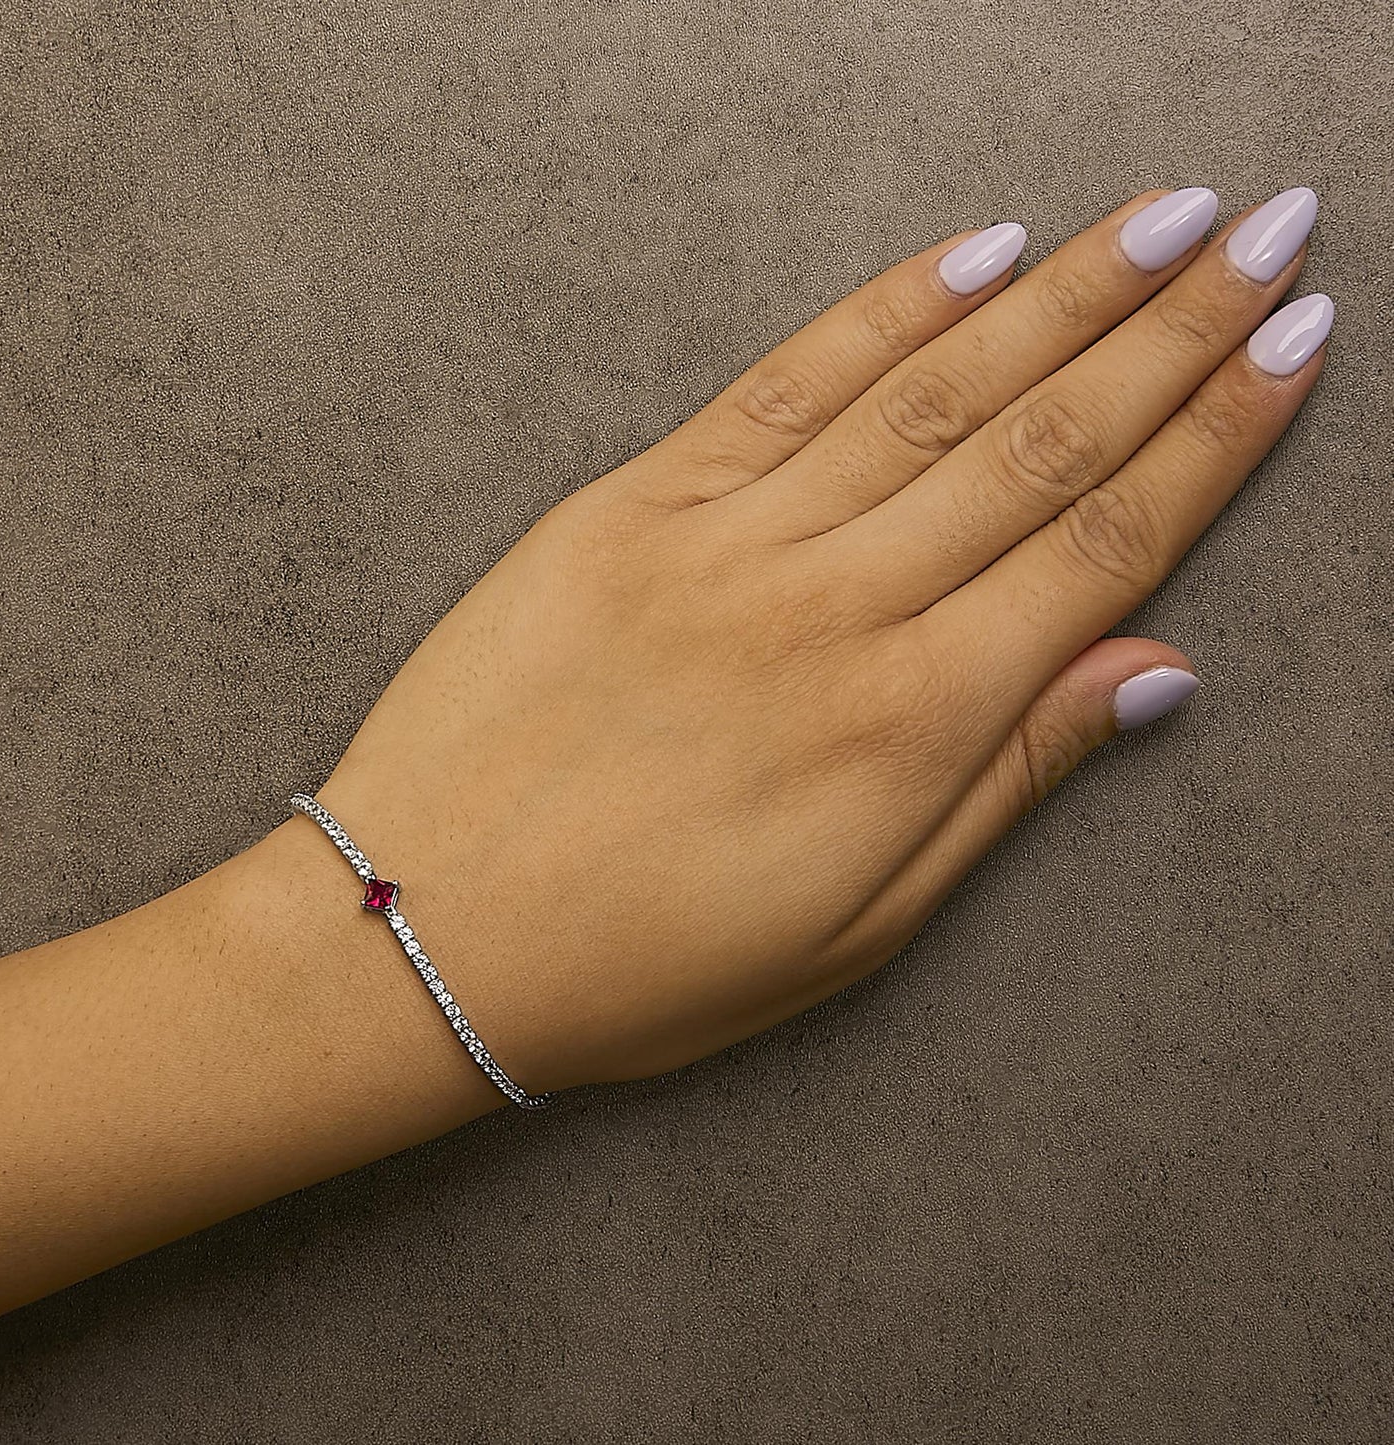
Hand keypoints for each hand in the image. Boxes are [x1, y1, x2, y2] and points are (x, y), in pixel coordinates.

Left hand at [294, 185, 1327, 1098]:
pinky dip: (886, 311)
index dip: (1215, 439)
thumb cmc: (643, 959)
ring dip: (1063, 295)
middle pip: (1039, 443)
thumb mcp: (857, 924)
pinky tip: (974, 254)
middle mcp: (835, 610)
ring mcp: (728, 543)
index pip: (1100, 546)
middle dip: (1171, 331)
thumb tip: (1149, 670)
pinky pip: (786, 385)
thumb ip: (1007, 780)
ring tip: (1162, 221)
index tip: (1292, 346)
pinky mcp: (632, 507)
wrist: (429, 930)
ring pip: (931, 394)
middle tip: (1271, 231)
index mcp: (908, 724)